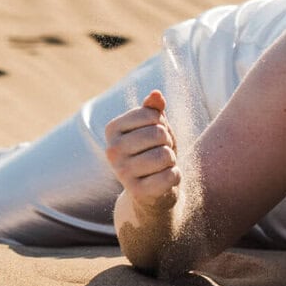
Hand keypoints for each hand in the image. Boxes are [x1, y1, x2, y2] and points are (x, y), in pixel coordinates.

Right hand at [103, 89, 179, 211]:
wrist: (151, 190)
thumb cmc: (153, 151)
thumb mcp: (154, 126)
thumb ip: (154, 109)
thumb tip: (156, 94)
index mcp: (112, 129)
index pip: (151, 115)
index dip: (162, 124)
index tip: (154, 136)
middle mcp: (111, 150)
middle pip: (158, 134)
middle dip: (167, 142)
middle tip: (160, 152)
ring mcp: (121, 172)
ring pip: (165, 155)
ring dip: (171, 160)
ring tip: (161, 166)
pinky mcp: (136, 191)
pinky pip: (170, 176)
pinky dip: (175, 177)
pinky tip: (163, 180)